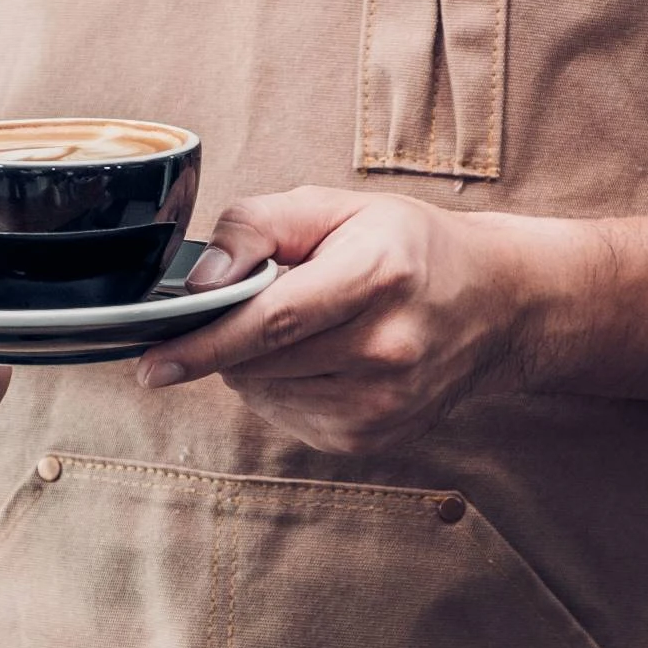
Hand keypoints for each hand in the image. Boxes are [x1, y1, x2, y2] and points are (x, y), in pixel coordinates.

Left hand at [136, 187, 531, 453]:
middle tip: (249, 305)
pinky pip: (288, 419)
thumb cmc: (408, 247)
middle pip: (261, 362)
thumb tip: (200, 280)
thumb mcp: (335, 207)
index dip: (205, 342)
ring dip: (257, 365)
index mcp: (380, 275)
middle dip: (231, 338)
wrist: (496, 305)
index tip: (152, 361)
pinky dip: (283, 390)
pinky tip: (321, 360)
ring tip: (304, 329)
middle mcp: (388, 348)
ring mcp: (385, 404)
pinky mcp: (374, 439)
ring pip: (266, 395)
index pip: (273, 321)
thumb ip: (257, 227)